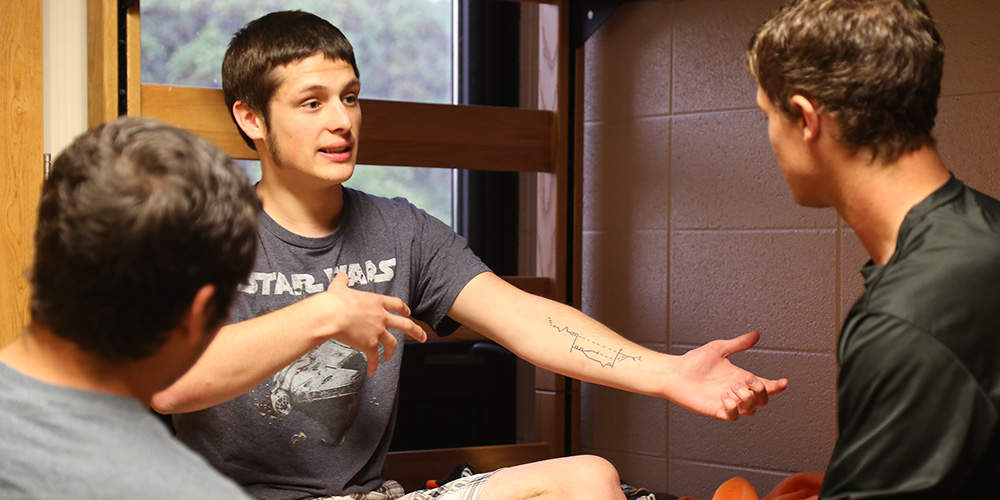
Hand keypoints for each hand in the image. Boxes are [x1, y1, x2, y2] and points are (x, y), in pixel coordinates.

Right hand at [316, 273, 426, 375]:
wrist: (332, 315)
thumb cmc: (335, 302)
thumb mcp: (339, 288)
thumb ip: (342, 282)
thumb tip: (341, 276)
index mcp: (376, 302)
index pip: (396, 304)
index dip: (403, 309)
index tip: (408, 312)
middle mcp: (381, 317)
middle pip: (405, 325)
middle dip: (416, 332)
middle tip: (422, 337)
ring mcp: (378, 331)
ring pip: (392, 343)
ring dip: (392, 351)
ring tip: (390, 357)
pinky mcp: (370, 345)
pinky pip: (374, 358)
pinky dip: (374, 365)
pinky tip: (372, 370)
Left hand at [671, 330, 787, 420]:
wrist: (674, 372)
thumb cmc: (694, 361)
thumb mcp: (719, 348)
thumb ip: (738, 344)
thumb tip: (756, 334)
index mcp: (741, 377)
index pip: (765, 386)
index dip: (777, 387)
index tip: (784, 382)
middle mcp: (736, 391)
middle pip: (762, 401)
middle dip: (762, 392)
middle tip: (748, 380)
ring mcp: (728, 402)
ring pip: (751, 410)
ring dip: (747, 399)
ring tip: (732, 387)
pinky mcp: (716, 410)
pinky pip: (733, 416)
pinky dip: (733, 407)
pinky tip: (723, 396)